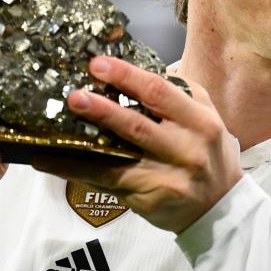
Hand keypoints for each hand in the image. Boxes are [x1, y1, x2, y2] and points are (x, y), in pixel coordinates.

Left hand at [33, 56, 242, 232]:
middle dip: (103, 111)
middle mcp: (184, 150)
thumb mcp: (204, 116)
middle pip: (137, 126)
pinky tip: (50, 161)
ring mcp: (165, 178)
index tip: (98, 64)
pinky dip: (76, 171)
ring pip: (116, 160)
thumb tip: (130, 70)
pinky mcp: (147, 199)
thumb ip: (175, 93)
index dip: (127, 77)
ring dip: (81, 146)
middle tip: (74, 96)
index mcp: (199, 121)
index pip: (159, 93)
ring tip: (51, 133)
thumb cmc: (207, 151)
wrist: (220, 206)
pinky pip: (107, 181)